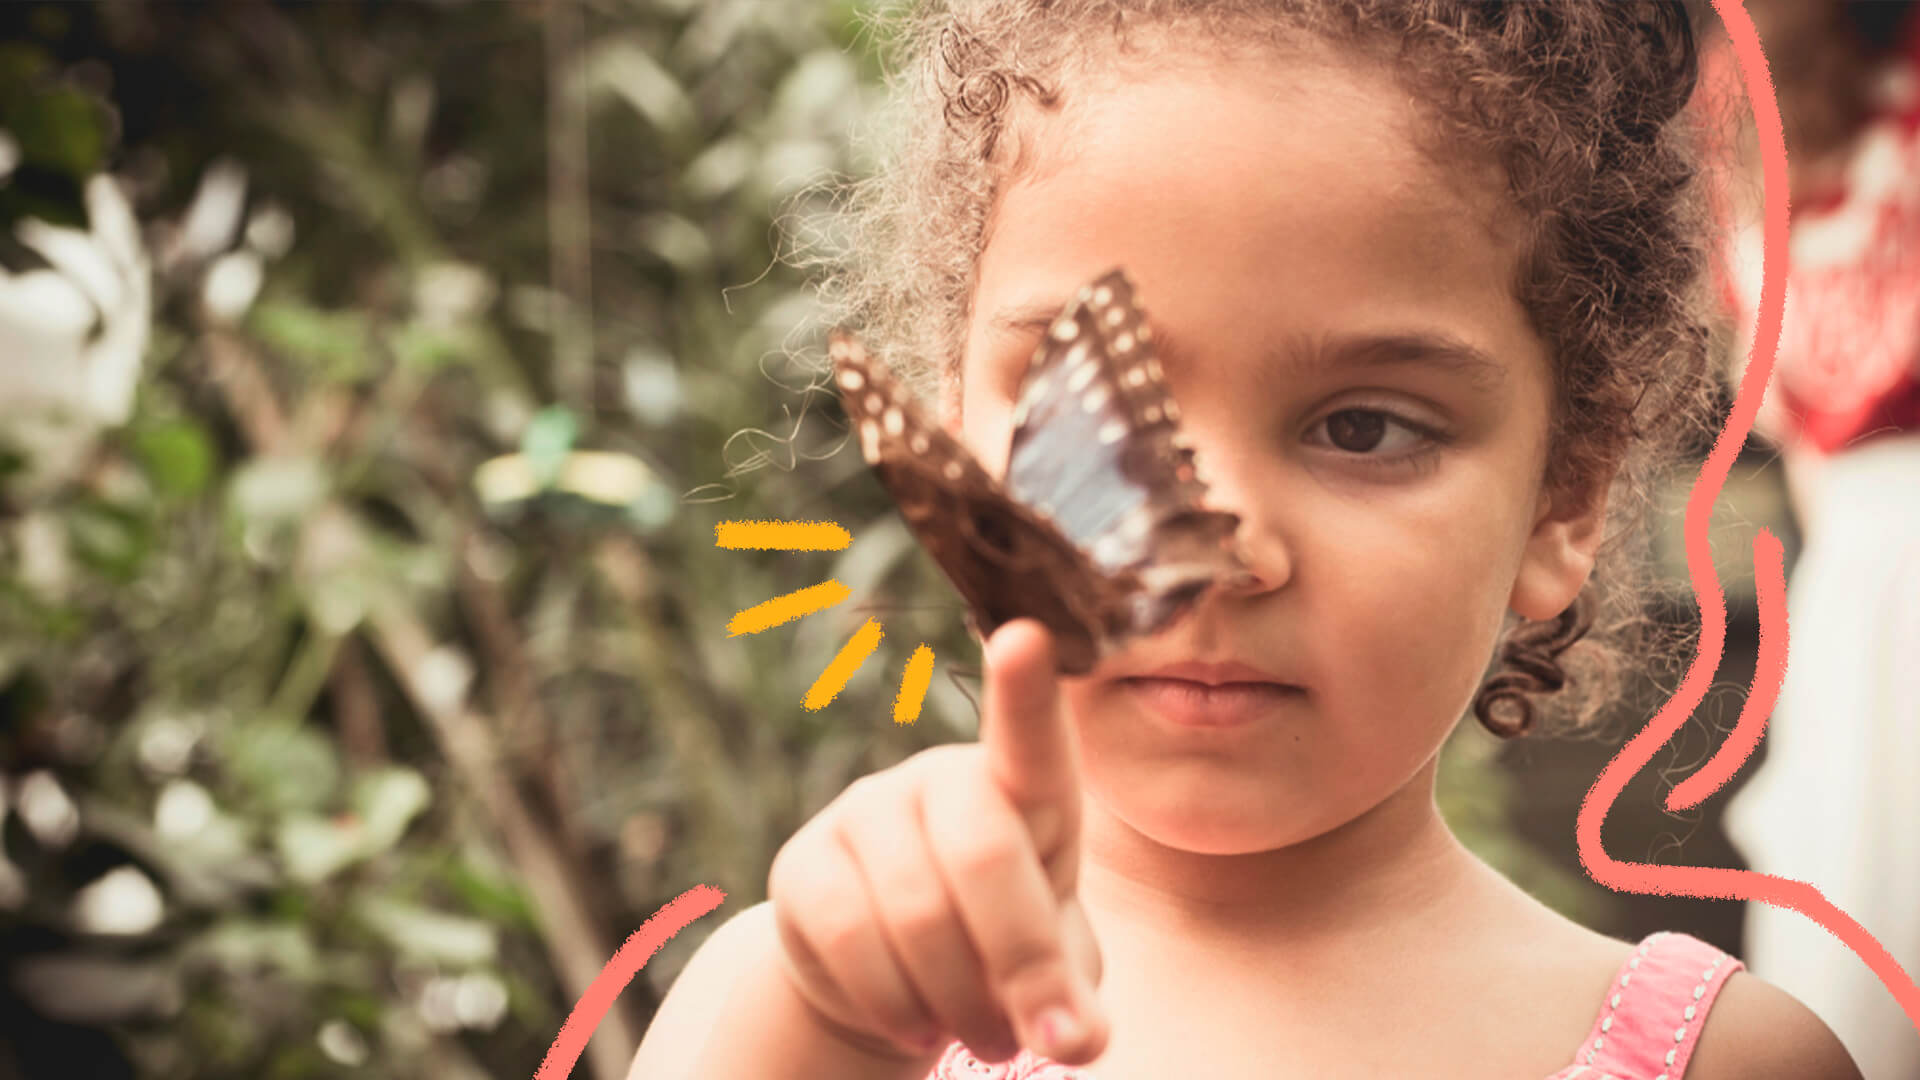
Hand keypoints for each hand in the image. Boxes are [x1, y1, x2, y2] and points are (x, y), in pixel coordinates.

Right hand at [767, 619, 1107, 1065]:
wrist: (896, 978)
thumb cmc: (1000, 945)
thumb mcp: (1055, 966)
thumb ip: (1072, 995)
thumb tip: (1077, 1041)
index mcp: (1024, 786)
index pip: (1029, 736)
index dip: (1025, 688)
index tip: (1025, 635)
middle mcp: (940, 777)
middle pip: (984, 856)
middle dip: (1019, 963)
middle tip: (1031, 1042)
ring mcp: (865, 811)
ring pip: (919, 914)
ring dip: (960, 1004)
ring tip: (982, 1039)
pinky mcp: (803, 862)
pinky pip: (851, 938)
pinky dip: (895, 1005)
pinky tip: (916, 1026)